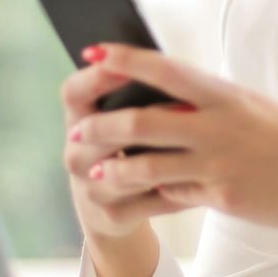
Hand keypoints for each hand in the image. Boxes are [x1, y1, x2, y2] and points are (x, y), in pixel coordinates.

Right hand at [58, 51, 185, 246]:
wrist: (113, 205)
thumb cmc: (127, 145)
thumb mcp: (121, 116)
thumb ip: (134, 92)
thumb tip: (163, 62)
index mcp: (77, 118)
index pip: (73, 91)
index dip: (97, 77)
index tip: (130, 65)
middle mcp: (75, 152)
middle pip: (98, 131)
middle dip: (137, 120)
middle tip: (183, 109)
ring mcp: (90, 186)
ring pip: (126, 169)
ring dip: (163, 158)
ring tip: (199, 146)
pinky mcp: (112, 214)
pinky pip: (150, 199)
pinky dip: (179, 190)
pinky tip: (204, 180)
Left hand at [63, 41, 277, 237]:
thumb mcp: (248, 108)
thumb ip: (205, 105)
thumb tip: (157, 103)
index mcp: (224, 93)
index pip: (164, 67)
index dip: (124, 58)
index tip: (90, 51)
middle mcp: (219, 123)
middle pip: (143, 119)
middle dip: (102, 125)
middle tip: (76, 130)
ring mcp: (220, 161)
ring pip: (148, 162)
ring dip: (113, 166)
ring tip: (91, 170)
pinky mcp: (225, 195)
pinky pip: (173, 192)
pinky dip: (149, 190)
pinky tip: (131, 192)